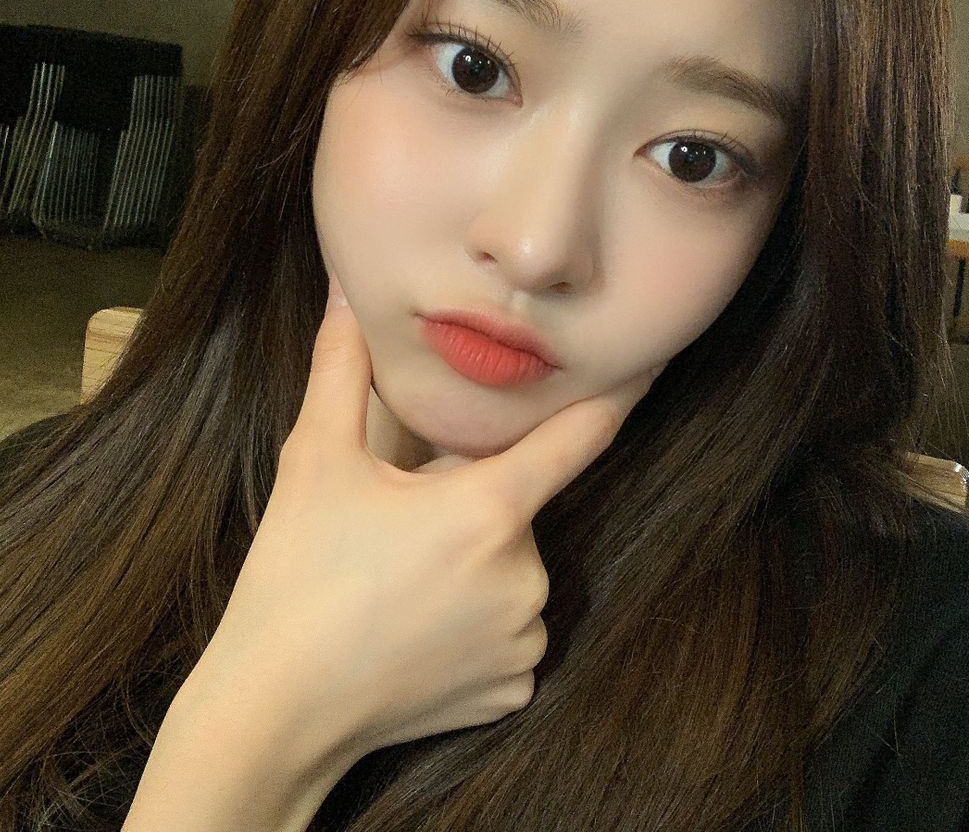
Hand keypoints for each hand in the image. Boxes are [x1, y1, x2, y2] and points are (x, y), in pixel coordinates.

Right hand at [195, 288, 659, 783]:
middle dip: (475, 503)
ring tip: (401, 584)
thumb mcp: (315, 462)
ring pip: (514, 571)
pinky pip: (510, 631)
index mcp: (488, 510)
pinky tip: (418, 629)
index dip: (618, 395)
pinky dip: (476, 621)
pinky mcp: (513, 689)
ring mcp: (524, 639)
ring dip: (476, 564)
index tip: (651, 362)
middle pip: (519, 509)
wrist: (276, 713)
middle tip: (402, 528)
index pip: (579, 436)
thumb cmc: (295, 578)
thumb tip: (343, 296)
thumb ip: (341, 369)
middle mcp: (526, 575)